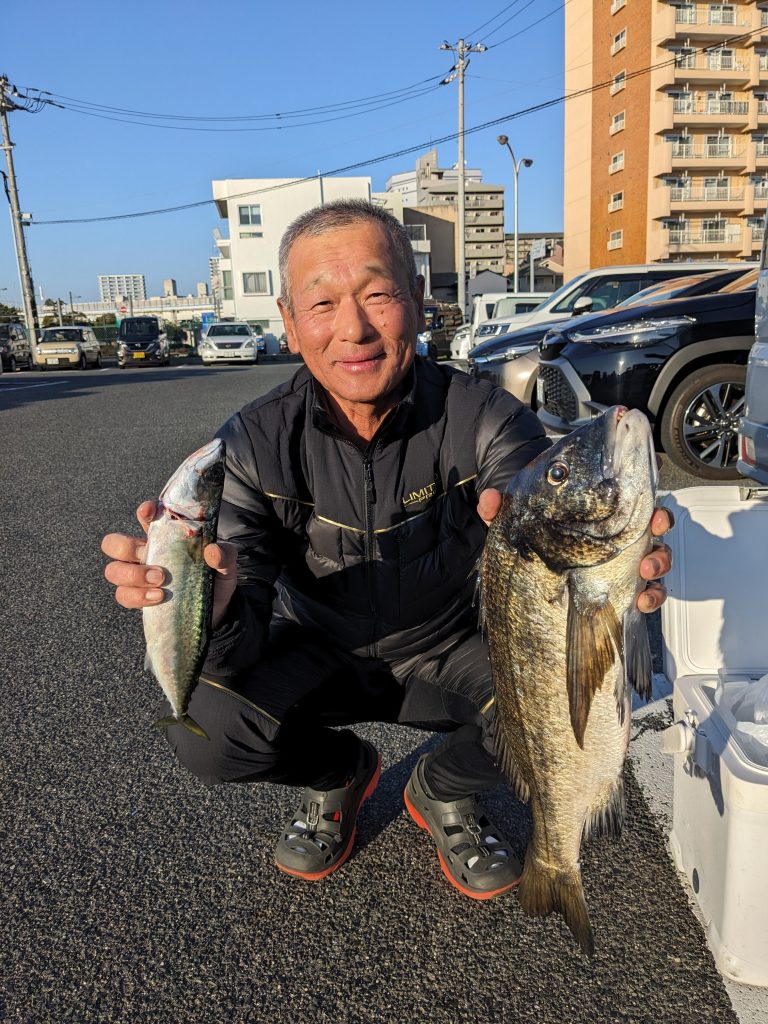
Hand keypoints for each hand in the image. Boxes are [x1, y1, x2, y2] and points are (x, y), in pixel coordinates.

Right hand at [101, 501, 237, 628]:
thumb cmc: (216, 578)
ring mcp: (139, 576)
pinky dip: (138, 596)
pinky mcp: (139, 598)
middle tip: (155, 563)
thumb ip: (224, 554)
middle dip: (125, 547)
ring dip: (133, 575)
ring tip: (160, 582)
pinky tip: (159, 598)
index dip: (144, 511)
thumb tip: (213, 551)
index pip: (147, 516)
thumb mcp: (226, 564)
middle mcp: (147, 553)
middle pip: (114, 543)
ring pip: (114, 571)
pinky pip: (124, 595)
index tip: (149, 511)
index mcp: (165, 536)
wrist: (217, 610)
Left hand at [476, 489, 672, 614]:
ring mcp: (622, 564)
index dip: (641, 482)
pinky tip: (642, 600)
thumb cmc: (529, 547)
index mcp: (594, 514)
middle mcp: (613, 536)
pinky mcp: (624, 592)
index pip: (624, 492)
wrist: (528, 589)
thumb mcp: (514, 530)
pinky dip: (653, 596)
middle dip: (660, 521)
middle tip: (655, 524)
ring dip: (659, 560)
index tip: (651, 476)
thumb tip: (490, 500)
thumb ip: (501, 512)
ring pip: (657, 556)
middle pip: (650, 522)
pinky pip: (650, 593)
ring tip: (647, 568)